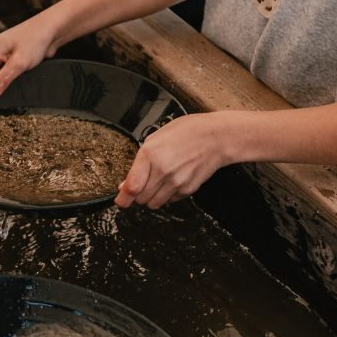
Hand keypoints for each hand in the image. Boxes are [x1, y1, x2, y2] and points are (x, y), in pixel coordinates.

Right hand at [0, 15, 59, 100]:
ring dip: (3, 82)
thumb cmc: (36, 39)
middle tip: (8, 88)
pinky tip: (19, 77)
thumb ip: (1, 81)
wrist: (52, 30)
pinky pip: (4, 73)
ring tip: (16, 79)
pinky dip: (10, 78)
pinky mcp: (9, 59)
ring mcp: (0, 55)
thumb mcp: (18, 64)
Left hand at [116, 113, 232, 208]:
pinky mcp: (187, 189)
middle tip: (140, 186)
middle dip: (137, 196)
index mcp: (150, 154)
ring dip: (151, 198)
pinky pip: (169, 201)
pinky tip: (171, 181)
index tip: (120, 200)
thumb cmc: (187, 132)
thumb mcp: (156, 138)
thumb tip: (126, 183)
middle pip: (140, 199)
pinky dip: (166, 195)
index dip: (123, 198)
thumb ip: (139, 162)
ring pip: (154, 204)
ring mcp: (176, 182)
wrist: (216, 137)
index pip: (131, 187)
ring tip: (156, 183)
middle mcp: (163, 170)